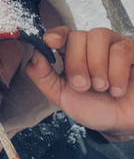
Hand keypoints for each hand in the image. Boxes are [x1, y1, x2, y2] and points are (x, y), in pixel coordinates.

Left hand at [25, 26, 133, 141]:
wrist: (124, 125)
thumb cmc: (96, 109)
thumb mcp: (61, 95)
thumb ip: (43, 76)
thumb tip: (34, 54)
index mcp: (74, 54)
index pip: (63, 33)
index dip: (56, 34)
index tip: (51, 43)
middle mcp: (94, 46)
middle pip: (78, 36)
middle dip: (77, 64)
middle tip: (84, 86)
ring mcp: (115, 46)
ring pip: (98, 37)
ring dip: (97, 68)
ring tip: (103, 88)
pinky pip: (121, 50)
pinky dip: (117, 73)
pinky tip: (118, 89)